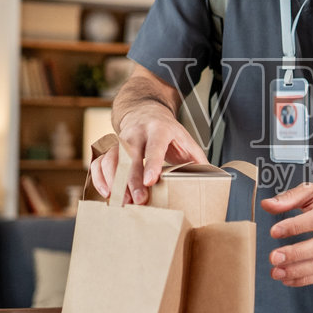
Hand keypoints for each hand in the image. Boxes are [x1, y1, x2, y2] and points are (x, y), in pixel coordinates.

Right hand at [89, 106, 205, 204]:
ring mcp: (120, 139)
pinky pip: (98, 162)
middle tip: (137, 202)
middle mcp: (136, 133)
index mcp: (159, 129)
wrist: (144, 110)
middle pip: (130, 156)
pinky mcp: (109, 147)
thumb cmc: (168, 131)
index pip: (155, 146)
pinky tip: (107, 194)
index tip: (151, 182)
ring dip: (113, 182)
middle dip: (131, 180)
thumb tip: (213, 179)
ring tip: (121, 202)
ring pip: (110, 159)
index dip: (152, 163)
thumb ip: (197, 158)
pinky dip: (99, 178)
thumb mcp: (185, 138)